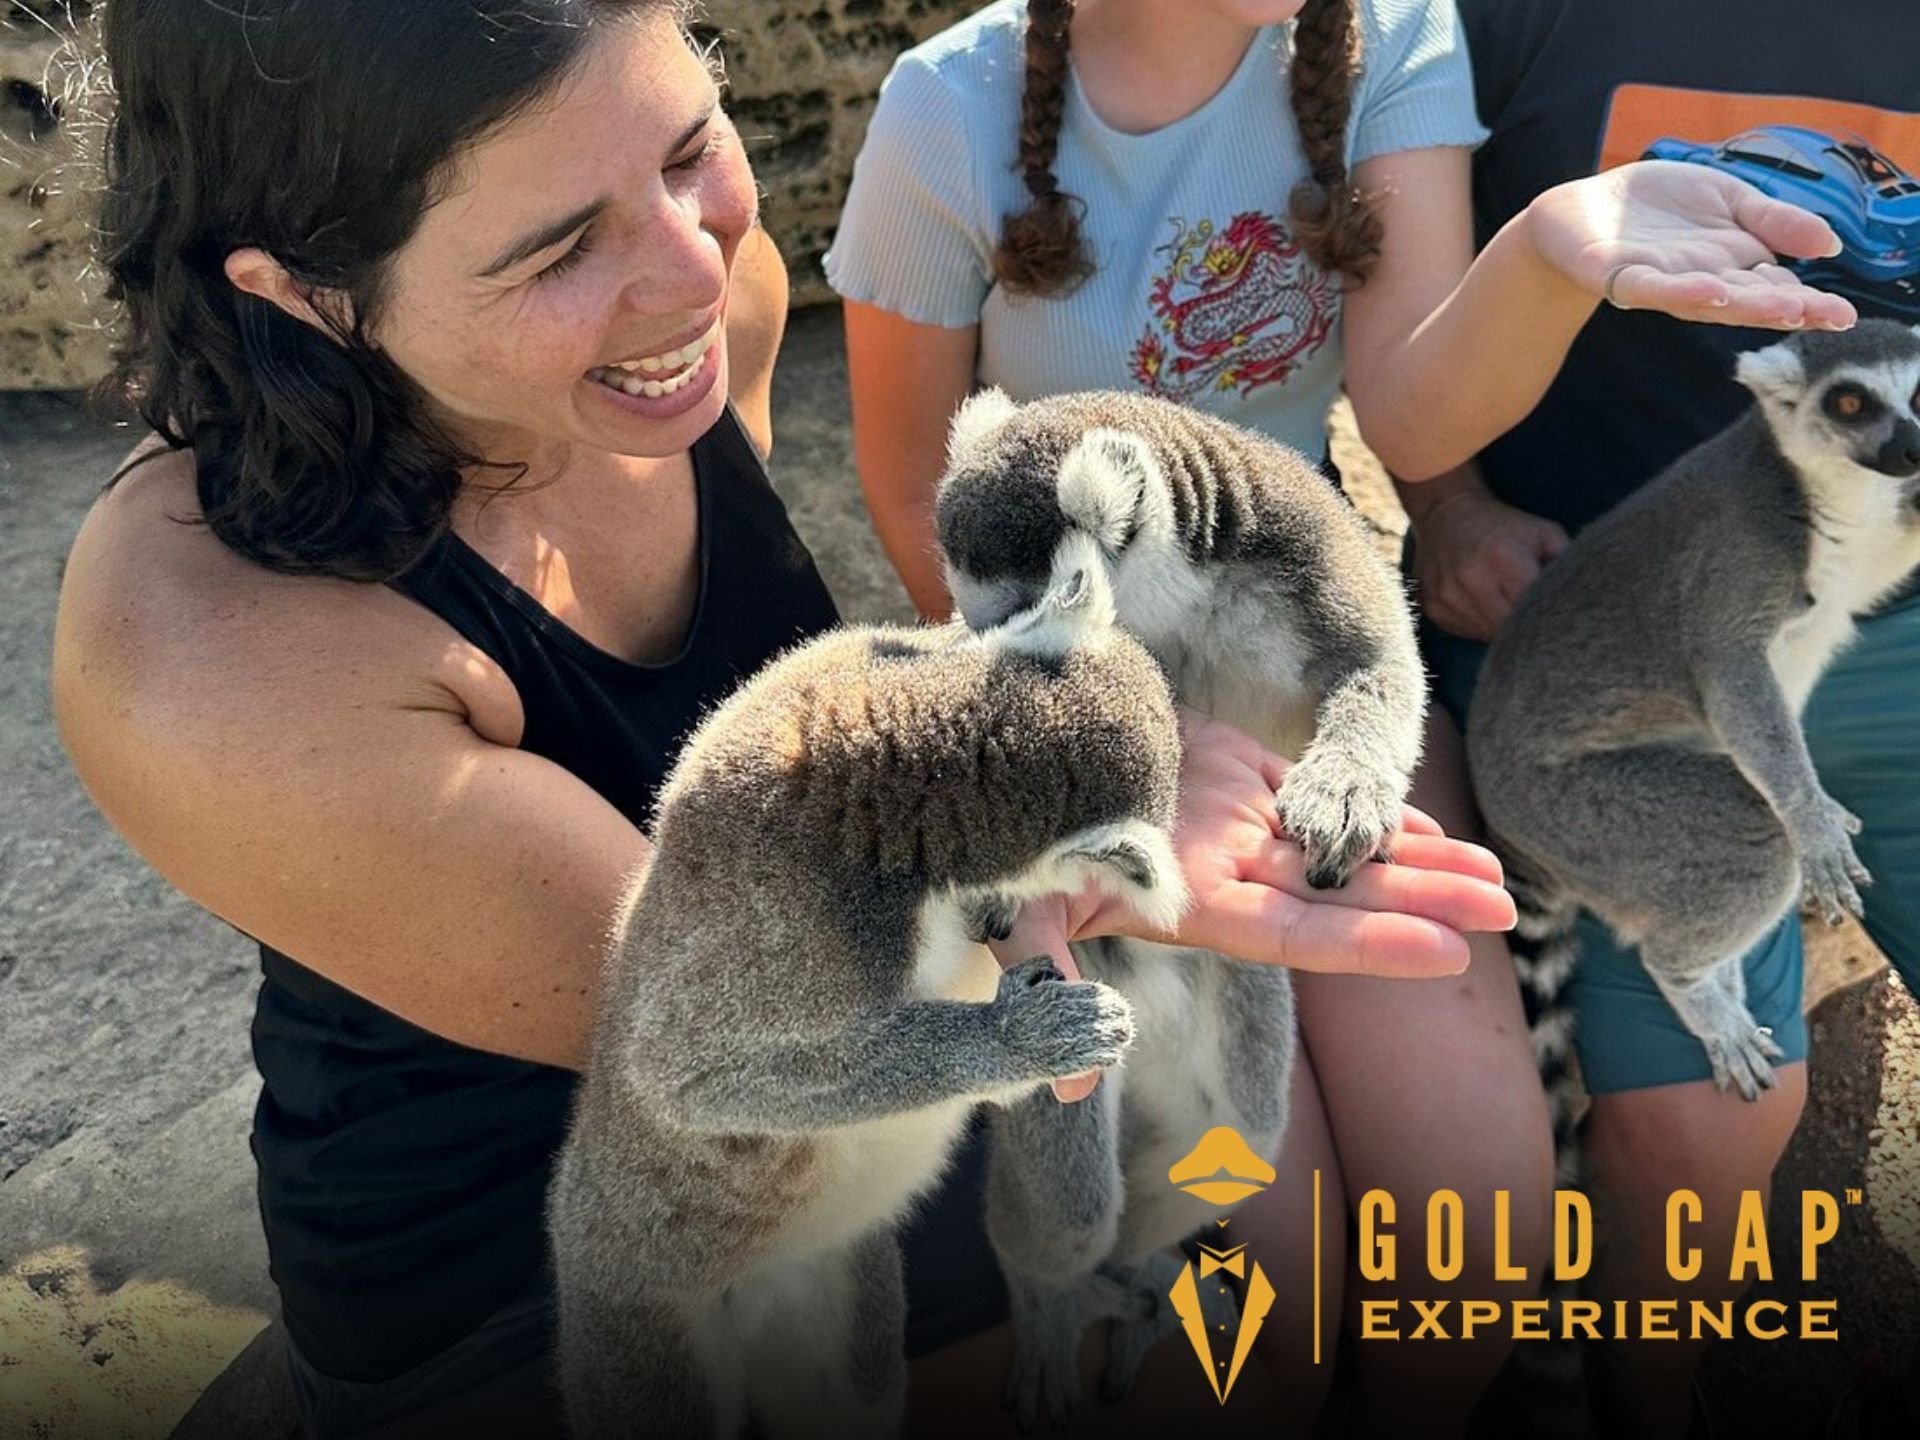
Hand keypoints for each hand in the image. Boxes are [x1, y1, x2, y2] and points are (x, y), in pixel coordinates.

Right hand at [990, 710, 1516, 1101]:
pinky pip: (1318, 792)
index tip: (1448, 954)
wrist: (1017, 746)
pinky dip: (1371, 808)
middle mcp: (1229, 871)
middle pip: (1342, 896)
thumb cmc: (1012, 837)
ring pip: (1343, 846)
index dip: (1369, 945)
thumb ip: (1045, 978)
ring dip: (1419, 862)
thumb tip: (1064, 1095)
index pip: (1297, 934)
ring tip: (1497, 881)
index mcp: (1192, 905)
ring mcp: (1238, 820)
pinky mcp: (1237, 767)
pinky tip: (1431, 825)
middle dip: (1423, 904)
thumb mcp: (1021, 906)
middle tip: (1507, 913)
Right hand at [1410, 486, 1568, 641]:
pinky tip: (1482, 604)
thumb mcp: (1544, 532)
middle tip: (1533, 618)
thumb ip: (1566, 564)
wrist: (1445, 512)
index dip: (1546, 618)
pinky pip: (1465, 631)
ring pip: (1486, 635)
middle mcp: (1472, 580)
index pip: (1533, 610)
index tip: (1554, 618)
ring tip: (1506, 605)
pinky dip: (1478, 625)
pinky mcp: (1432, 606)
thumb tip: (1586, 599)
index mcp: (1504, 558)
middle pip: (1509, 629)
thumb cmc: (1503, 524)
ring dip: (1501, 629)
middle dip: (1524, 628)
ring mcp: (1448, 596)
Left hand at [1525, 160, 1858, 329]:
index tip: (1842, 314)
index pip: (1776, 287)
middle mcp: (1701, 282)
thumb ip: (1775, 220)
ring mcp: (1663, 282)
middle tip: (1830, 319)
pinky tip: (1714, 289)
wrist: (1586, 206)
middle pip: (1750, 300)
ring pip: (1708, 300)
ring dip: (1746, 304)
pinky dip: (1684, 290)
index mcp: (1731, 266)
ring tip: (1786, 306)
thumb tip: (1830, 244)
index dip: (1808, 302)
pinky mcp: (1621, 277)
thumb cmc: (1662, 207)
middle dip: (1790, 309)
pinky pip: (1655, 288)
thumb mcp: (1731, 200)